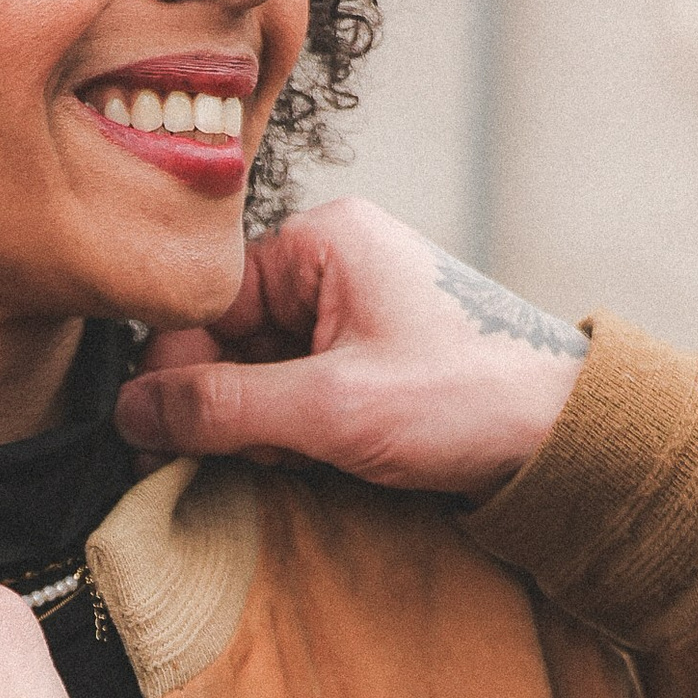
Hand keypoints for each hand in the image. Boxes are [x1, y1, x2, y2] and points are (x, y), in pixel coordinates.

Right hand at [116, 195, 584, 498]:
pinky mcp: (368, 355)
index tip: (161, 429)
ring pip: (259, 371)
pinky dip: (296, 431)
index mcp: (324, 241)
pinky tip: (322, 456)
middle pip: (228, 335)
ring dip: (264, 426)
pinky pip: (296, 389)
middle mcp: (334, 261)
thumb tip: (130, 411)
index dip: (180, 368)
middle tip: (253, 454)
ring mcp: (352, 308)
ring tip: (309, 454)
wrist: (567, 436)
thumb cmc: (468, 400)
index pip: (207, 297)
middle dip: (230, 404)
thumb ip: (222, 409)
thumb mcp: (332, 410)